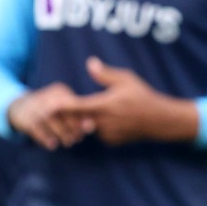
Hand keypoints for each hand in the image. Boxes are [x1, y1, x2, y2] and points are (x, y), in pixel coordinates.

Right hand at [7, 82, 94, 149]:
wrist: (19, 109)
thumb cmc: (51, 113)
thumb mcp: (64, 111)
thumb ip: (78, 118)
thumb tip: (91, 126)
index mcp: (59, 91)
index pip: (73, 105)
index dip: (80, 120)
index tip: (84, 132)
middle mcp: (46, 96)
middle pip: (62, 111)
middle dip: (72, 127)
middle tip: (77, 139)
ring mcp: (34, 106)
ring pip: (50, 120)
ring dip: (61, 133)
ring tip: (68, 143)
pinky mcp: (24, 117)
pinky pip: (36, 129)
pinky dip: (45, 138)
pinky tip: (52, 146)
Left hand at [61, 57, 197, 145]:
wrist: (159, 121)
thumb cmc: (143, 96)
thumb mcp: (126, 79)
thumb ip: (105, 74)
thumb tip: (90, 63)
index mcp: (105, 105)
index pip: (77, 107)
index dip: (60, 107)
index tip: (47, 105)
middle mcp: (103, 122)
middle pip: (77, 120)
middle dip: (68, 115)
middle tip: (58, 109)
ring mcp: (107, 134)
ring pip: (87, 127)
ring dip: (84, 121)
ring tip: (97, 111)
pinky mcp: (111, 141)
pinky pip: (97, 133)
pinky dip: (96, 126)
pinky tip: (108, 119)